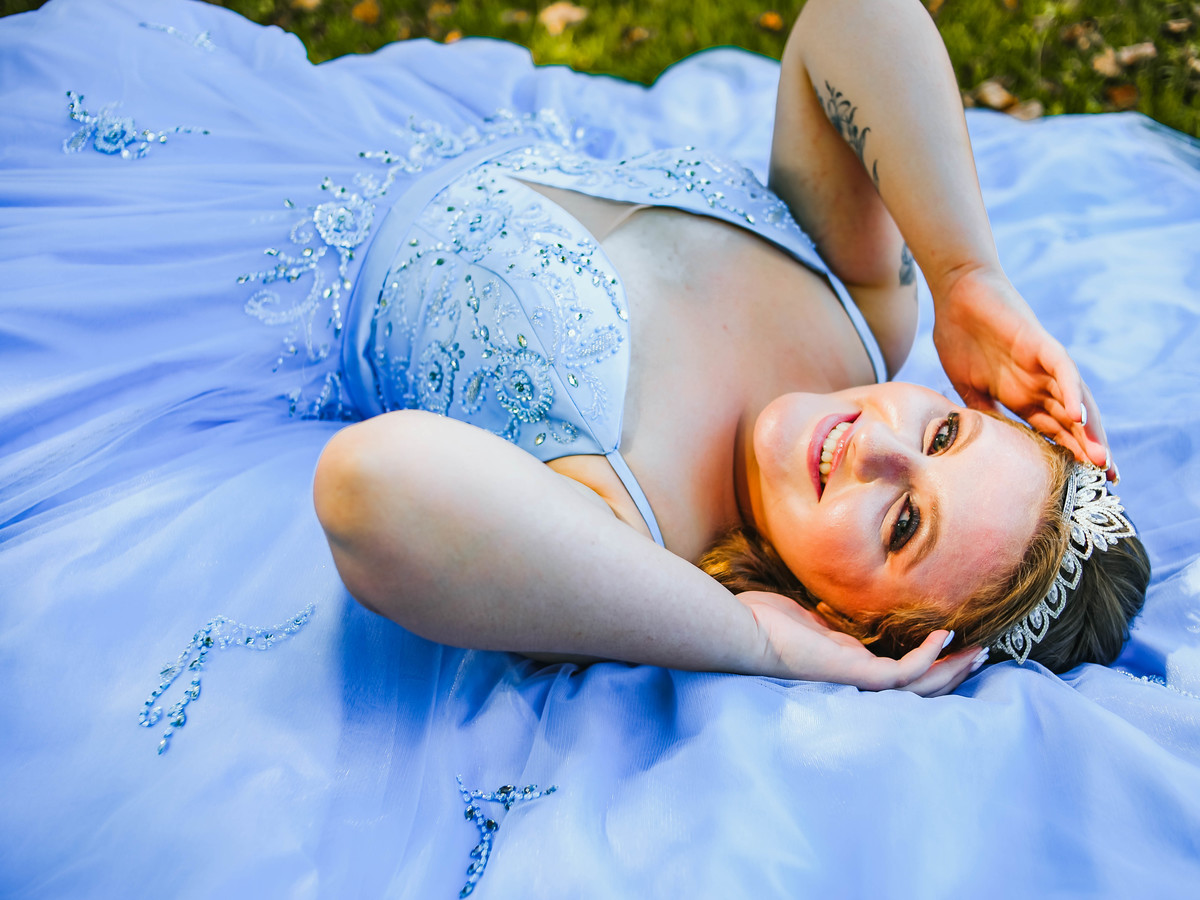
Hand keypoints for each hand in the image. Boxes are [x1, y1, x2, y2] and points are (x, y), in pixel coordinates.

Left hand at [738, 591, 981, 695]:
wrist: (738, 633)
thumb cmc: (757, 623)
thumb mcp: (798, 618)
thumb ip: (819, 619)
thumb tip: (827, 610)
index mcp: (842, 664)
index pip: (893, 673)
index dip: (925, 663)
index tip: (948, 645)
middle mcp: (852, 677)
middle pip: (913, 686)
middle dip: (949, 672)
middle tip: (980, 656)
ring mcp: (854, 679)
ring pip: (915, 686)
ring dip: (949, 670)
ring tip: (978, 654)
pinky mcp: (852, 673)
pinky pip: (900, 673)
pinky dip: (926, 659)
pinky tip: (944, 639)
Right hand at [932, 266, 1115, 480]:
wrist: (956, 293)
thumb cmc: (958, 335)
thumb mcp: (965, 386)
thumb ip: (979, 414)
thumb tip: (978, 448)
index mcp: (1020, 396)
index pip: (1052, 432)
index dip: (1065, 457)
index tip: (1079, 486)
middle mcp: (1038, 383)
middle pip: (1072, 422)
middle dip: (1089, 450)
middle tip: (1106, 480)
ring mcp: (1042, 365)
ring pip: (1075, 401)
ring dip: (1088, 430)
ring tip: (1100, 458)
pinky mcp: (1040, 344)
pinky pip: (1063, 371)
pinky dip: (1071, 393)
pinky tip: (1077, 417)